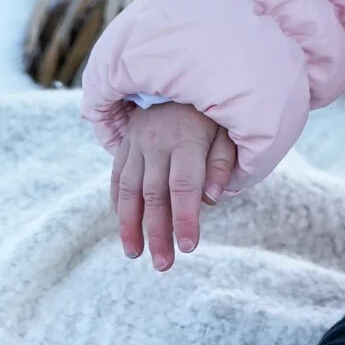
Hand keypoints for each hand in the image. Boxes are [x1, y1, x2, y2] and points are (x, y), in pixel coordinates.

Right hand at [111, 100, 239, 269]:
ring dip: (129, 225)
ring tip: (134, 254)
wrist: (178, 79)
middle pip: (155, 195)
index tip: (189, 248)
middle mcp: (156, 142)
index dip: (185, 218)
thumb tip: (213, 197)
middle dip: (158, 233)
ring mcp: (136, 142)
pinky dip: (118, 203)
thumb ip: (222, 163)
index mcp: (186, 140)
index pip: (185, 186)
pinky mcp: (124, 143)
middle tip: (163, 265)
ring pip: (129, 189)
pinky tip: (123, 226)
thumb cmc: (211, 112)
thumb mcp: (227, 130)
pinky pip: (117, 177)